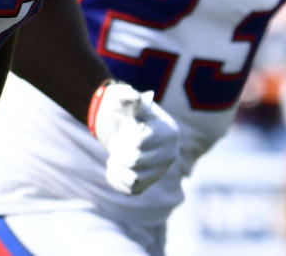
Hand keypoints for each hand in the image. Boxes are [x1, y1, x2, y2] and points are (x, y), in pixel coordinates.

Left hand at [88, 80, 179, 194]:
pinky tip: (115, 166)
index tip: (126, 129)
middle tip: (118, 142)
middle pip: (135, 160)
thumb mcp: (124, 98)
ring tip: (115, 156)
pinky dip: (115, 177)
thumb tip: (133, 97)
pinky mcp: (147, 184)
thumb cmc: (123, 110)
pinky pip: (129, 189)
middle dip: (120, 150)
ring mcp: (159, 171)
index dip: (125, 136)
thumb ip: (127, 95)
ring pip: (133, 178)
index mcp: (168, 132)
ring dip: (116, 166)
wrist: (121, 126)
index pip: (140, 142)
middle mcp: (170, 154)